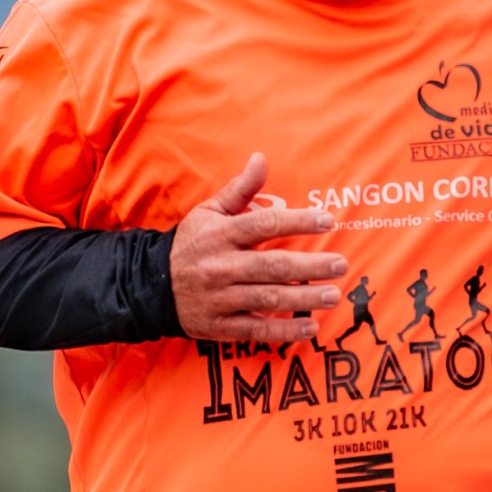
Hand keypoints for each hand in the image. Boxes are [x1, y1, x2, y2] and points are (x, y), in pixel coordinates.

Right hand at [171, 154, 345, 342]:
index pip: (264, 225)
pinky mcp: (220, 326)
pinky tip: (310, 328)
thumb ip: (240, 188)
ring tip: (332, 295)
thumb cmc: (191, 243)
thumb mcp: (209, 211)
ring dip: (304, 299)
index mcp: (221, 235)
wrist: (151, 283)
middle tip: (340, 265)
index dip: (297, 221)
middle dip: (309, 266)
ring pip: (268, 299)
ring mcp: (220, 298)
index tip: (327, 220)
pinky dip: (284, 332)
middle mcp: (221, 267)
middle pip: (272, 266)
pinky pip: (256, 330)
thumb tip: (261, 158)